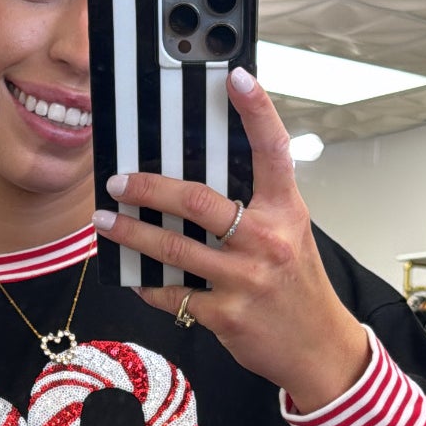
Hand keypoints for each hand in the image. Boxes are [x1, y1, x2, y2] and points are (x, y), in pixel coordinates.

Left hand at [91, 67, 369, 412]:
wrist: (318, 348)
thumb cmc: (297, 286)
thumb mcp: (290, 235)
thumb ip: (255, 208)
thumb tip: (198, 185)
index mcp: (286, 212)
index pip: (273, 151)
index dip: (257, 111)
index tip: (237, 77)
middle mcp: (266, 241)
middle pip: (197, 202)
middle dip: (148, 188)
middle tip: (118, 181)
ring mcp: (245, 280)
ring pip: (174, 249)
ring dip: (132, 234)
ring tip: (106, 222)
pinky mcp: (226, 315)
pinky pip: (173, 295)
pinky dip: (149, 284)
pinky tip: (135, 275)